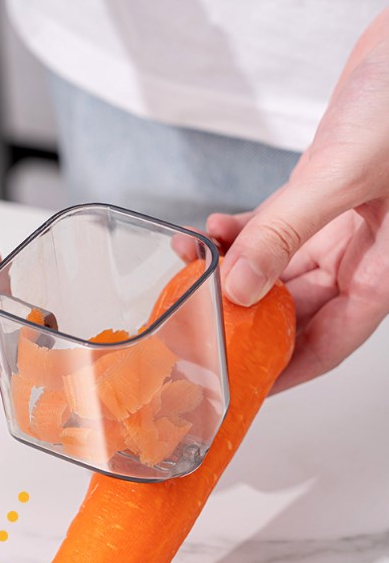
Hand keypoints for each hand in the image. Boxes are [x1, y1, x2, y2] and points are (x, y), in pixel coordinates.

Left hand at [208, 9, 388, 391]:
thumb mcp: (345, 174)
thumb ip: (287, 230)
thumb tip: (241, 288)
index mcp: (381, 271)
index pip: (330, 343)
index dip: (285, 371)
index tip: (241, 388)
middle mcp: (360, 256)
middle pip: (296, 312)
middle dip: (246, 320)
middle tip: (197, 330)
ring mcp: (338, 226)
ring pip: (277, 271)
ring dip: (233, 271)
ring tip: (193, 268)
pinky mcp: (318, 197)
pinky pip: (272, 231)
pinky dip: (241, 234)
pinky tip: (213, 233)